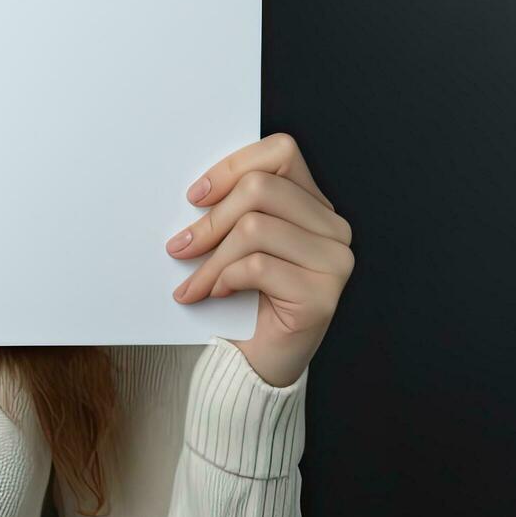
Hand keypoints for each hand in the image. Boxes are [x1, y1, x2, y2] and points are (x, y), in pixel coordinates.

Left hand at [165, 133, 353, 386]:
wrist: (259, 363)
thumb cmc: (245, 299)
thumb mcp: (238, 244)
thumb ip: (233, 210)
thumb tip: (195, 192)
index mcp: (315, 206)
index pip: (280, 153)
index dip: (232, 167)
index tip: (195, 196)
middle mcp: (334, 229)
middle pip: (261, 189)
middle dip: (210, 220)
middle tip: (180, 247)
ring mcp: (334, 262)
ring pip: (254, 228)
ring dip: (211, 258)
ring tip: (194, 281)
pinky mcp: (322, 295)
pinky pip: (257, 267)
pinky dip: (225, 279)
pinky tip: (217, 294)